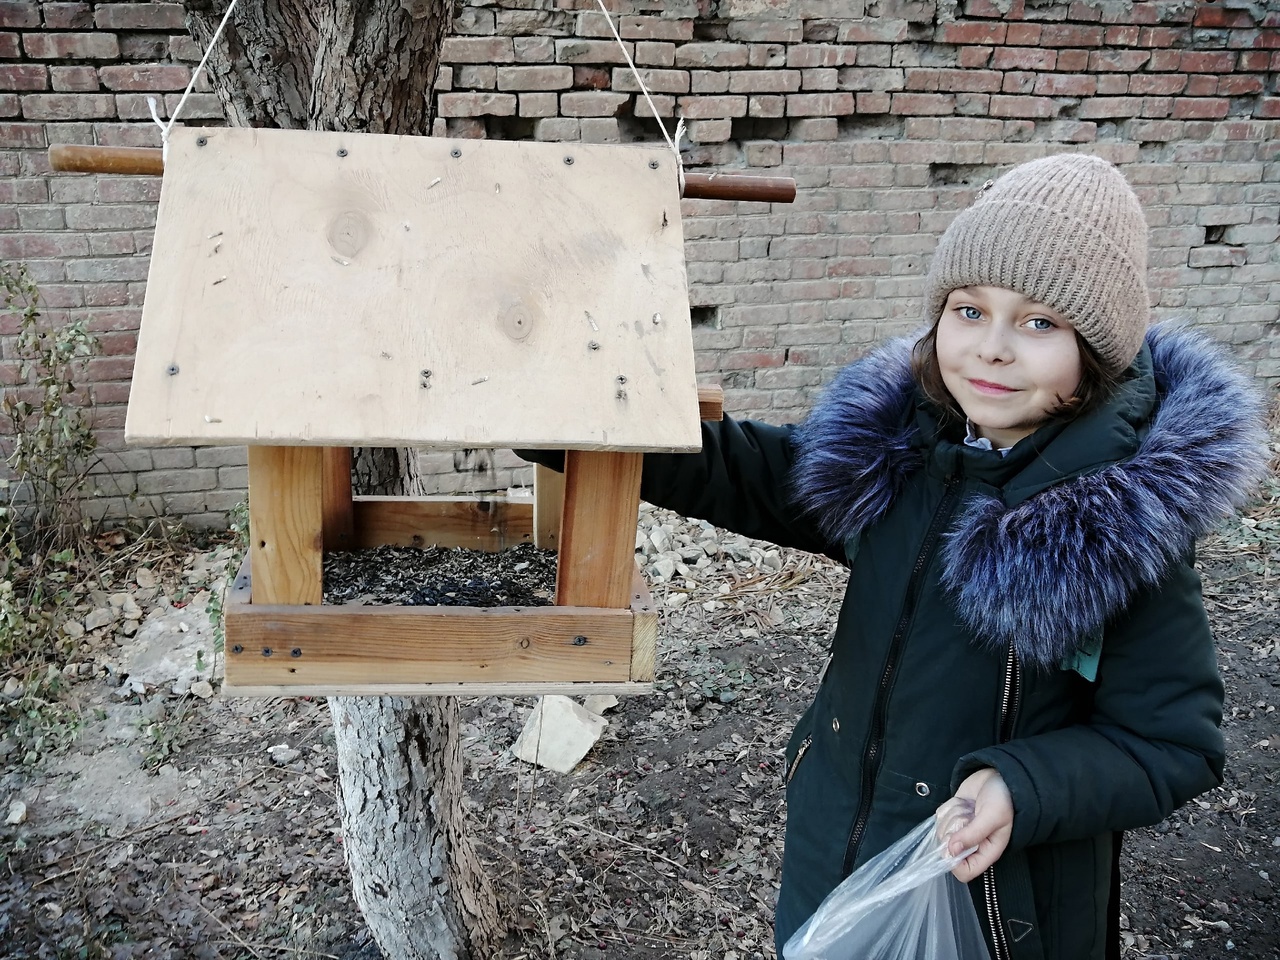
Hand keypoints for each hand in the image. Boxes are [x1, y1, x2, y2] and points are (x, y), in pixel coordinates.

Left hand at [940, 767, 1013, 882]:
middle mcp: (971, 845)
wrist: (999, 776)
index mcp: (986, 851)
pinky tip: (962, 803)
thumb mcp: (992, 816)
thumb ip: (973, 834)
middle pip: (947, 852)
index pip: (965, 872)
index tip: (954, 843)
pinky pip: (939, 818)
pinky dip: (948, 808)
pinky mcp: (952, 816)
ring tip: (969, 808)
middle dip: (952, 832)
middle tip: (967, 817)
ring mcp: (960, 830)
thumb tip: (951, 851)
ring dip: (952, 817)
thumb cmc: (1003, 798)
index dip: (954, 863)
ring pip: (941, 833)